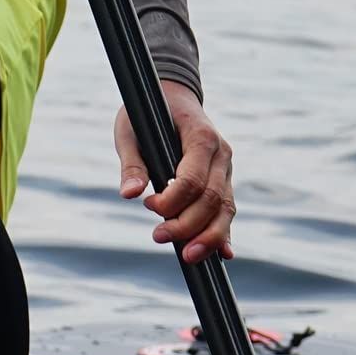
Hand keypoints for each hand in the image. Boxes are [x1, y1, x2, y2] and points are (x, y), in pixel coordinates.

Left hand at [115, 81, 235, 263]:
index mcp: (201, 136)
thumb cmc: (149, 112)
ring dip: (208, 237)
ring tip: (188, 258)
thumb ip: (132, 163)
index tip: (148, 206)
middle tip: (158, 237)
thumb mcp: (131, 130)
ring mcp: (225, 170)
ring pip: (225, 209)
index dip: (172, 201)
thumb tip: (129, 194)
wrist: (174, 96)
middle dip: (187, 225)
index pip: (193, 180)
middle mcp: (221, 155)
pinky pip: (227, 211)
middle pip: (211, 200)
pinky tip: (222, 256)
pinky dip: (224, 234)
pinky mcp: (223, 183)